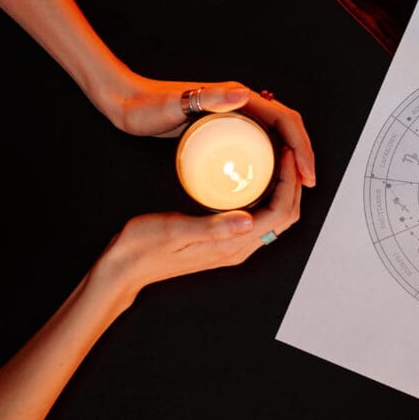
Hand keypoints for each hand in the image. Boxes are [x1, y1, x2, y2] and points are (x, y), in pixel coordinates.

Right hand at [90, 146, 302, 300]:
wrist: (124, 268)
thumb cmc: (144, 247)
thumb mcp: (175, 230)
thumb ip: (212, 227)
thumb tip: (248, 220)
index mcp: (232, 245)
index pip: (280, 213)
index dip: (290, 182)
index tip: (285, 153)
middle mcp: (239, 248)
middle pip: (285, 217)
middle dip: (294, 184)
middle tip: (286, 151)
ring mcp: (233, 246)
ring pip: (275, 218)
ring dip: (283, 190)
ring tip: (277, 160)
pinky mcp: (224, 241)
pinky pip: (259, 218)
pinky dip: (267, 196)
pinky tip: (255, 177)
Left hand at [108, 80, 315, 186]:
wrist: (126, 103)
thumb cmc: (147, 105)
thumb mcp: (177, 103)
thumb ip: (207, 96)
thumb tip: (242, 94)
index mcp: (241, 99)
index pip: (287, 121)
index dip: (303, 148)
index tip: (307, 175)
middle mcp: (243, 106)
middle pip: (287, 130)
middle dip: (303, 156)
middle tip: (308, 185)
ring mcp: (235, 118)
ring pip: (275, 138)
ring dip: (291, 161)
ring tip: (295, 188)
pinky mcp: (225, 130)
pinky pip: (258, 146)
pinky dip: (271, 163)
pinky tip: (266, 183)